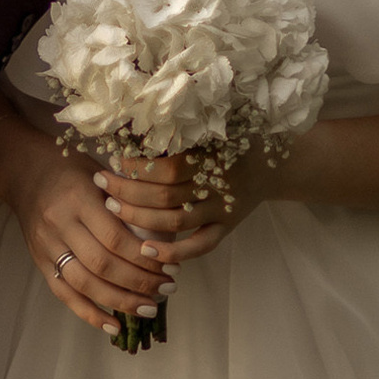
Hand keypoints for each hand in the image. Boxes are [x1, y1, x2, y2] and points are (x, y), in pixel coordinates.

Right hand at [3, 138, 185, 335]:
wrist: (24, 171)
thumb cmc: (71, 169)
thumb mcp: (101, 173)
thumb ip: (127, 199)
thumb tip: (166, 231)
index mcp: (78, 198)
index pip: (115, 237)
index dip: (145, 257)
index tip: (171, 265)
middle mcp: (59, 223)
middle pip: (102, 264)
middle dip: (139, 282)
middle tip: (168, 287)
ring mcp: (46, 245)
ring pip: (84, 283)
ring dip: (120, 301)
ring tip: (148, 308)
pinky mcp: (40, 261)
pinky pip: (64, 293)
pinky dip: (89, 313)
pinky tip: (114, 326)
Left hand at [110, 144, 285, 263]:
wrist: (275, 165)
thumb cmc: (235, 140)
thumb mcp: (212, 128)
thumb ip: (180, 131)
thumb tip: (132, 125)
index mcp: (209, 157)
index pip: (167, 167)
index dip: (137, 167)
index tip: (114, 161)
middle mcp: (215, 186)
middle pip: (165, 195)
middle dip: (127, 192)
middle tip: (103, 184)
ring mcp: (221, 210)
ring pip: (175, 221)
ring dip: (140, 218)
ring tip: (112, 209)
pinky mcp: (226, 228)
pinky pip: (200, 246)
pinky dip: (174, 252)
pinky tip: (146, 252)